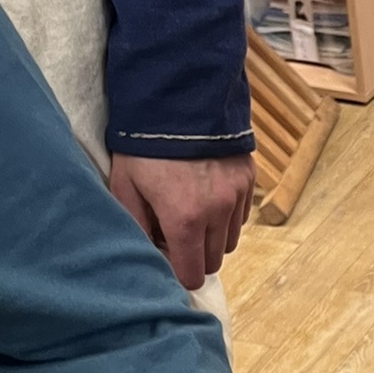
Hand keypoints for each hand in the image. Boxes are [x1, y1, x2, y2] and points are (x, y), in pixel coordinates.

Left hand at [109, 153, 253, 290]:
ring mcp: (237, 196)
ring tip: (192, 214)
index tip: (166, 256)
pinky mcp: (248, 179)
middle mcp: (217, 213)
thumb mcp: (125, 186)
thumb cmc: (143, 145)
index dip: (178, 272)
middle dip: (195, 256)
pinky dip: (226, 216)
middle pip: (214, 262)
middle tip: (174, 234)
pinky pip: (241, 215)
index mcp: (184, 219)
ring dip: (212, 238)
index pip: (192, 274)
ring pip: (230, 241)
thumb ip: (135, 227)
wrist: (178, 98)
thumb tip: (147, 255)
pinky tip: (207, 196)